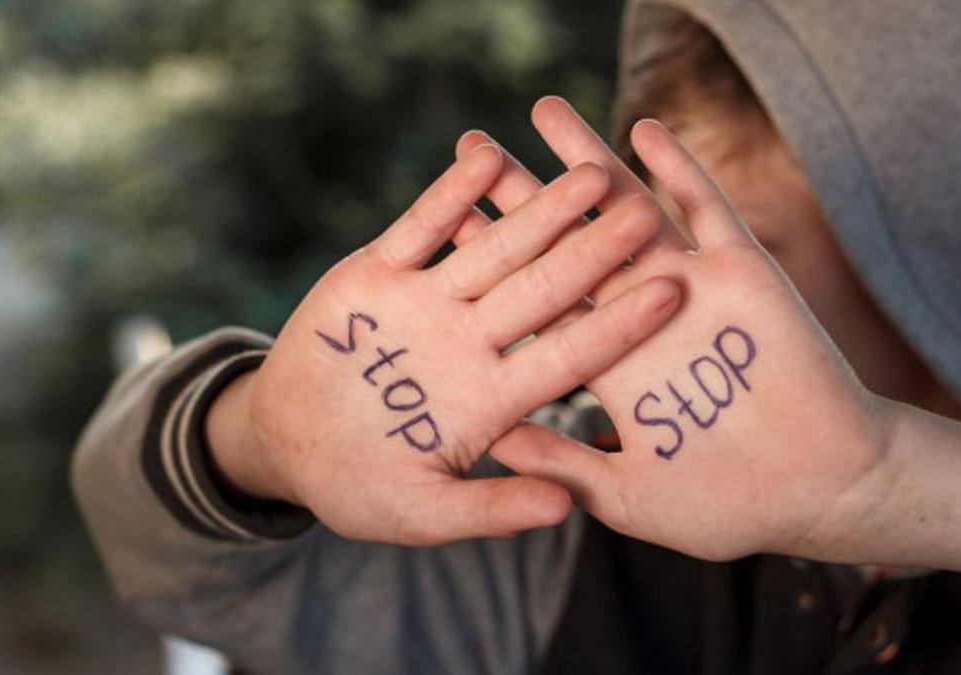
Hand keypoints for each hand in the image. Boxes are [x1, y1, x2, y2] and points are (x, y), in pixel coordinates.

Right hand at [217, 143, 681, 545]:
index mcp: (492, 397)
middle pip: (544, 289)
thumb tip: (563, 512)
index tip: (672, 292)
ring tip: (589, 172)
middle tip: (646, 210)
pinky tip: (488, 157)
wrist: (287, 445)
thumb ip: (489, 509)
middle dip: (594, 251)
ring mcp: (428, 303)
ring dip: (538, 210)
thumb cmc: (358, 490)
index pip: (570, 355)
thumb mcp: (421, 513)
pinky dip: (451, 197)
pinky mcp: (379, 275)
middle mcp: (471, 342)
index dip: (618, 323)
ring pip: (493, 248)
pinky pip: (420, 228)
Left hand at [461, 98, 891, 562]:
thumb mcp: (628, 496)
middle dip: (521, 196)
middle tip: (474, 145)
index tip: (445, 226)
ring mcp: (690, 290)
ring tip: (541, 110)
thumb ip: (563, 464)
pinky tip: (642, 129)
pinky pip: (708, 212)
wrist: (826, 491)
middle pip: (566, 243)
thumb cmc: (729, 509)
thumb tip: (492, 437)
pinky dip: (679, 170)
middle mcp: (638, 317)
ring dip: (587, 162)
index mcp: (605, 365)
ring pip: (627, 211)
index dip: (491, 263)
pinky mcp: (744, 275)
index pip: (536, 302)